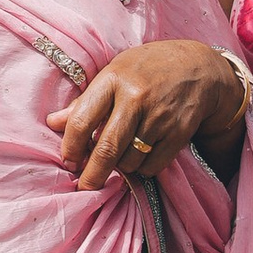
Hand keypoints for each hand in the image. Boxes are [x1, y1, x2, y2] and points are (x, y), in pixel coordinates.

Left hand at [48, 42, 244, 192]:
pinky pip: (153, 165)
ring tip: (121, 157)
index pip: (82, 120)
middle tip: (85, 185)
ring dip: (121, 167)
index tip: (69, 160)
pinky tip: (141, 155)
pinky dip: (143, 168)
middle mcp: (136, 98)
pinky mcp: (179, 132)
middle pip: (106, 148)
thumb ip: (85, 101)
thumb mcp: (114, 73)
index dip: (71, 147)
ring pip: (130, 161)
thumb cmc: (147, 70)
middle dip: (92, 174)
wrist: (199, 67)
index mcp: (113, 79)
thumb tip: (53, 123)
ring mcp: (160, 116)